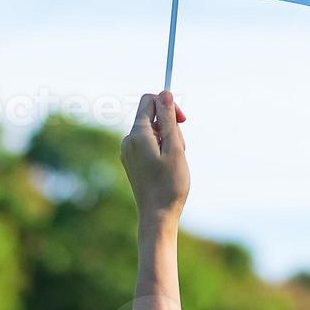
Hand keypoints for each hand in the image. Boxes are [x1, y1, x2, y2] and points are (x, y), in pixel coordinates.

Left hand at [121, 92, 189, 229]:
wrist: (157, 217)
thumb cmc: (169, 184)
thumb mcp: (175, 148)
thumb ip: (169, 119)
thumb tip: (165, 93)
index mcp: (137, 134)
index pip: (150, 101)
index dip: (168, 105)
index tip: (182, 121)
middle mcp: (128, 140)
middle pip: (151, 116)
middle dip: (170, 126)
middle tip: (180, 149)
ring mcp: (128, 152)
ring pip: (151, 131)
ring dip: (167, 139)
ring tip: (174, 161)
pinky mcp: (131, 161)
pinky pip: (147, 143)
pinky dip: (160, 149)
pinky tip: (166, 167)